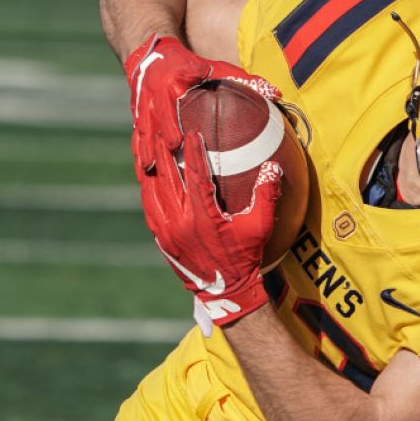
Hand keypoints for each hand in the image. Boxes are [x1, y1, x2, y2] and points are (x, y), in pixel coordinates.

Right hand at [123, 33, 279, 173]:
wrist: (150, 54)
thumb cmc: (191, 64)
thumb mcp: (215, 68)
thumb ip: (244, 80)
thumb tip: (277, 94)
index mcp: (171, 83)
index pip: (168, 103)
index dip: (169, 123)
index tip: (176, 142)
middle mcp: (153, 97)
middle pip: (151, 124)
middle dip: (154, 145)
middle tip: (161, 166)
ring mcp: (141, 109)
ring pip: (142, 134)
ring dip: (144, 155)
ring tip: (149, 175)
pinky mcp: (136, 118)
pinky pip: (136, 140)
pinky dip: (140, 156)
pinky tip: (144, 177)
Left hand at [140, 130, 282, 326]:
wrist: (225, 291)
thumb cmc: (246, 257)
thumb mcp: (260, 227)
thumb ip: (266, 196)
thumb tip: (273, 167)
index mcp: (205, 218)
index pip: (197, 177)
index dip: (194, 152)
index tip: (192, 132)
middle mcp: (182, 223)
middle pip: (167, 179)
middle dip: (163, 152)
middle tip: (159, 129)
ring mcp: (168, 232)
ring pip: (152, 192)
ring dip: (150, 167)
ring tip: (148, 146)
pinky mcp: (161, 238)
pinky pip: (149, 207)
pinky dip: (147, 188)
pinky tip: (146, 174)